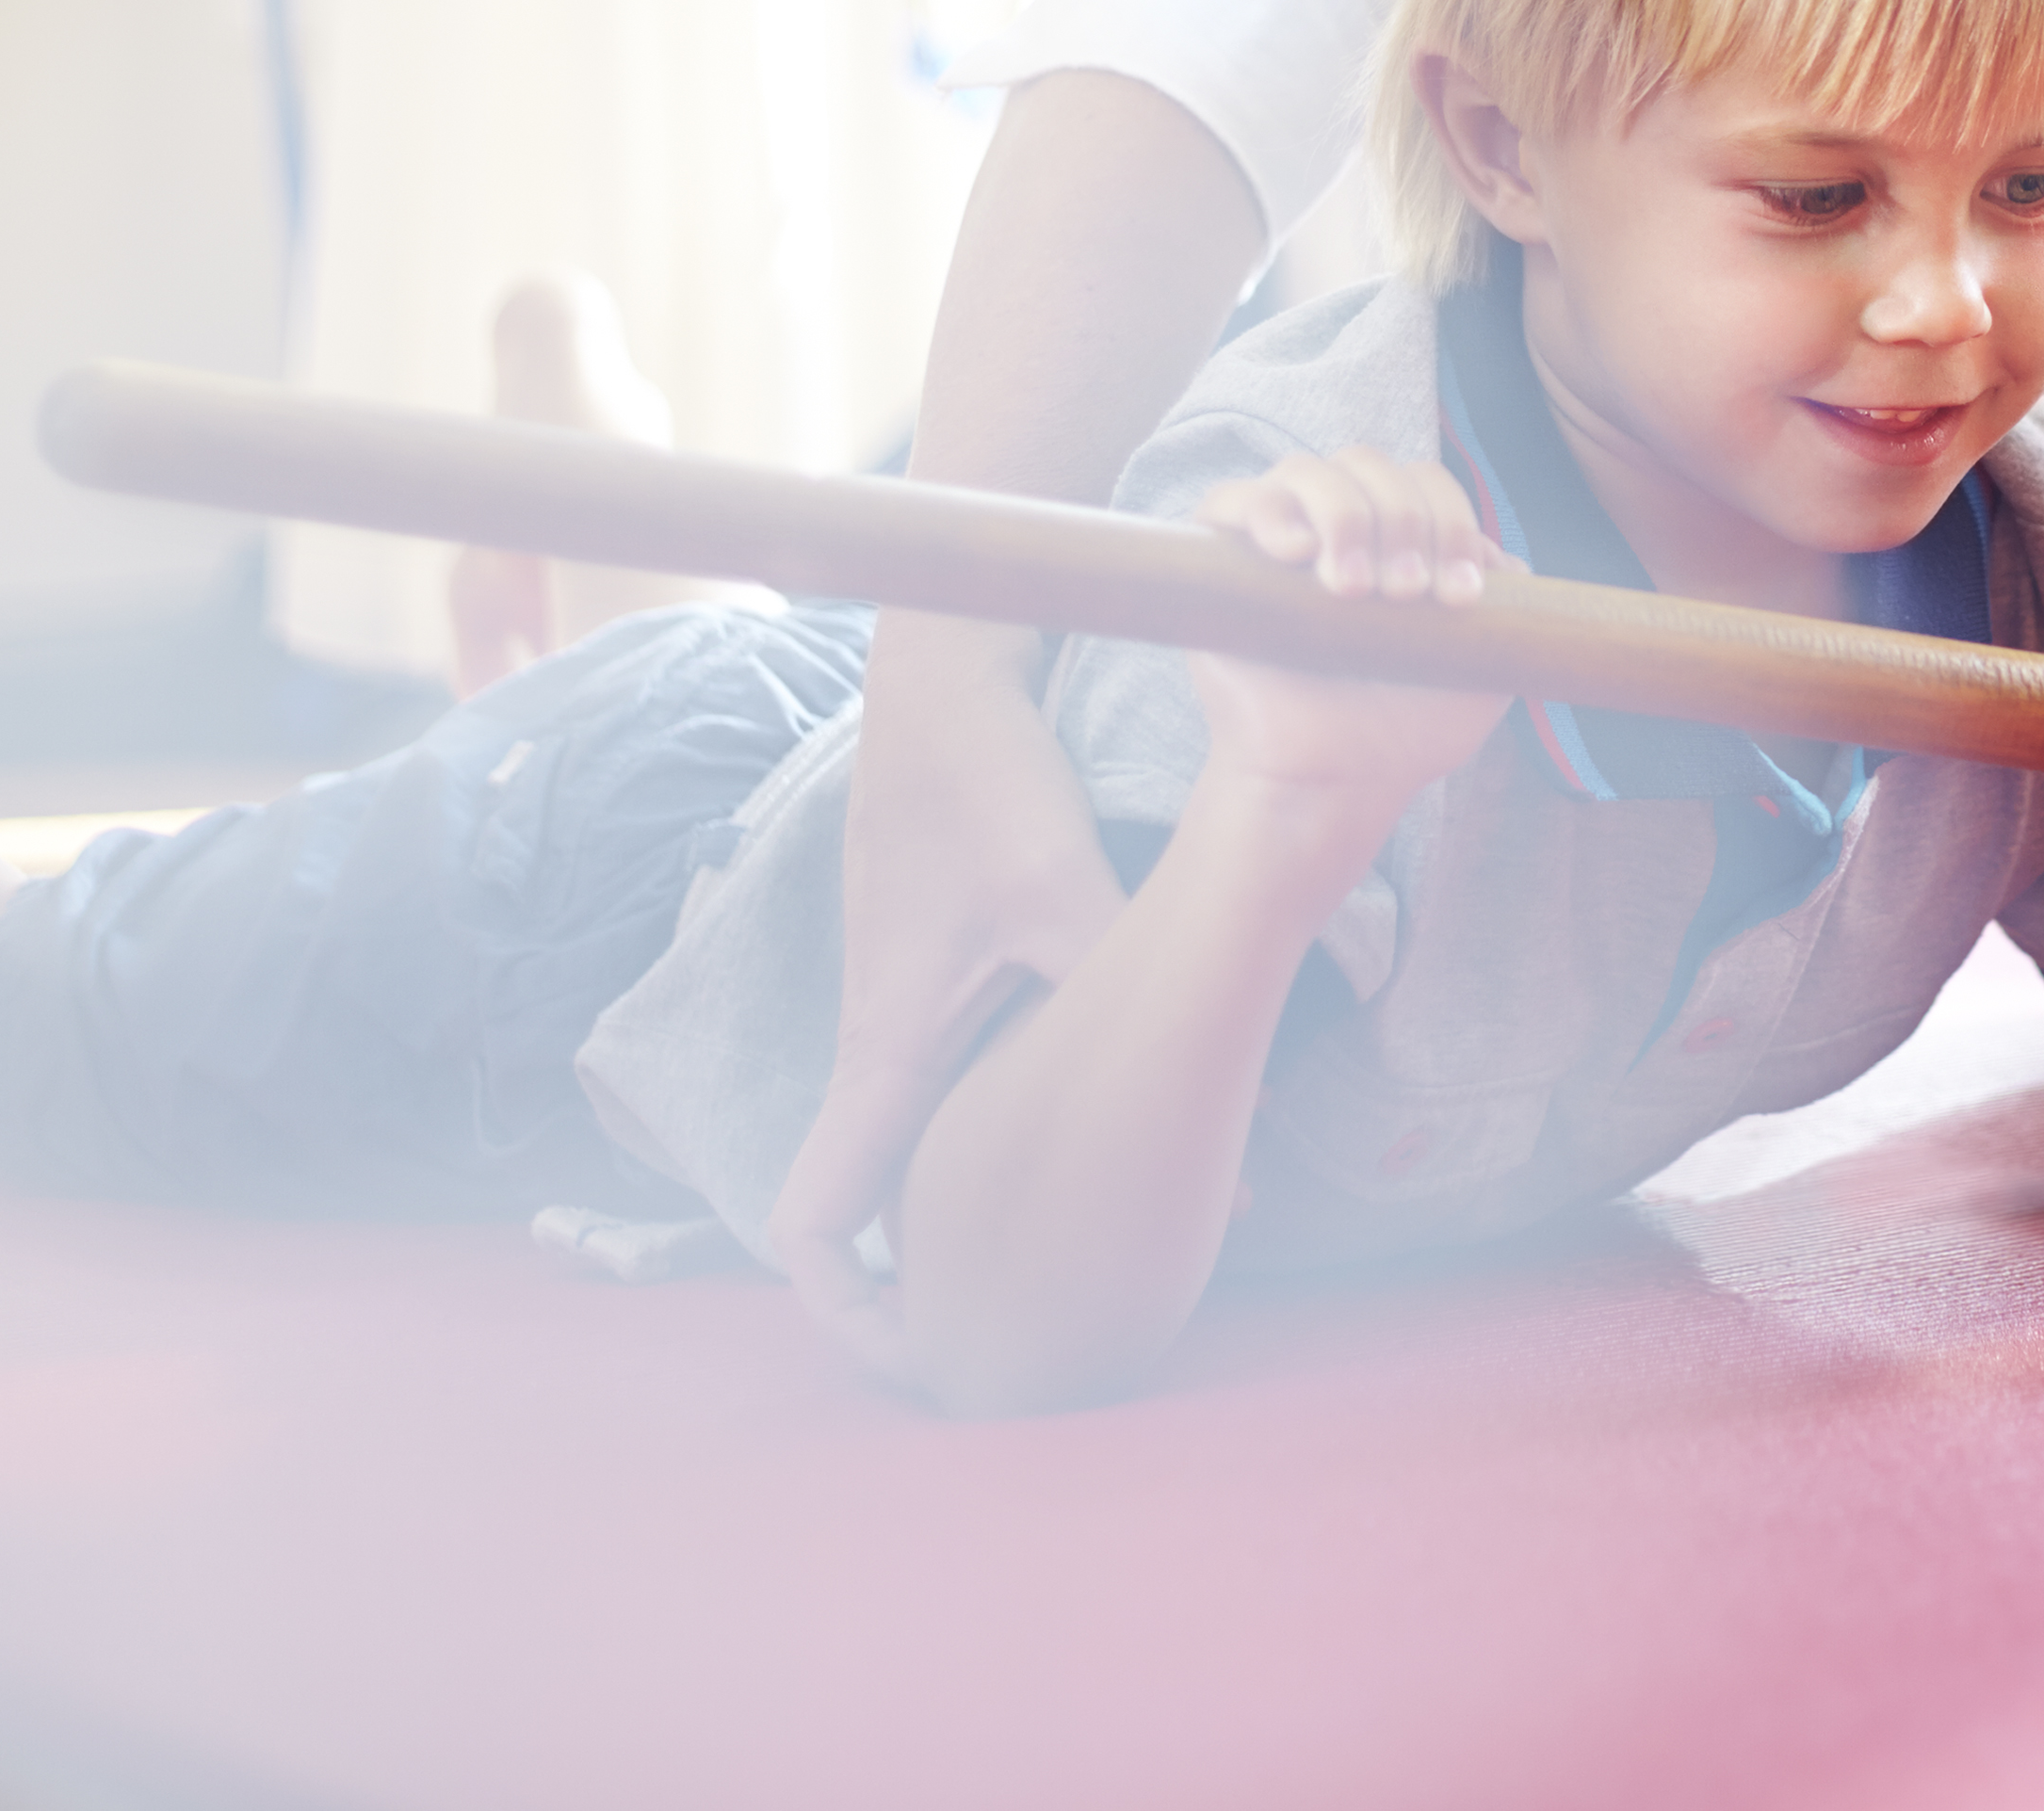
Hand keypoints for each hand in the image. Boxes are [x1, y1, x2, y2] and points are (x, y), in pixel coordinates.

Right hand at [772, 620, 1134, 1376]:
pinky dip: (1001, 1125)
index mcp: (885, 1057)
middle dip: (926, 1284)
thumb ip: (1148, 1002)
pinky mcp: (941, 967)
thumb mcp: (1070, 904)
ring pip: (919, 1142)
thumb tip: (1229, 1119)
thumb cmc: (985, 787)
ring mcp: (905, 1007)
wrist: (944, 678)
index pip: (813, 1223)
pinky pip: (955, 1080)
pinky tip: (1095, 1129)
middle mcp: (880, 1044)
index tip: (915, 1364)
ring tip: (1068, 1260)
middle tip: (1019, 1340)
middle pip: (872, 1205)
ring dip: (967, 1205)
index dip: (846, 1316)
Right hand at [1179, 447, 1514, 809]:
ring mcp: (1276, 541)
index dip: (1450, 521)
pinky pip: (1228, 500)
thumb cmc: (1407, 727)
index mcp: (1397, 538)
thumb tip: (1502, 558)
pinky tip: (1295, 555)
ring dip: (1343, 516)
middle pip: (1367, 464)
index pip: (1424, 483)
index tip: (1460, 596)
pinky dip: (1265, 512)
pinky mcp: (1217, 564)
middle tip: (1407, 595)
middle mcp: (1335, 527)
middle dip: (1402, 519)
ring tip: (1352, 591)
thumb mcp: (1479, 667)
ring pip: (1304, 471)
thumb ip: (1505, 609)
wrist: (1340, 781)